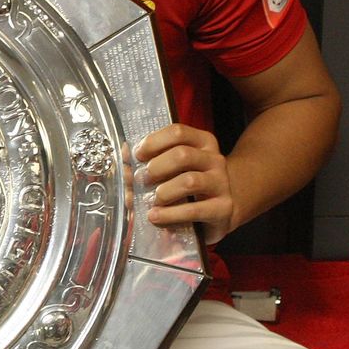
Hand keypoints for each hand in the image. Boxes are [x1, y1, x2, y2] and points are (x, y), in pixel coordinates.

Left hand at [134, 123, 233, 244]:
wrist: (220, 210)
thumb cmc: (188, 185)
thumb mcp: (173, 168)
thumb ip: (151, 161)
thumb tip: (124, 161)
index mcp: (202, 142)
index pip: (178, 132)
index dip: (153, 142)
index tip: (138, 155)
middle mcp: (214, 159)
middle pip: (182, 155)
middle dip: (156, 168)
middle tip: (142, 180)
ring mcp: (221, 183)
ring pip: (189, 181)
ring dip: (163, 192)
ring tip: (151, 200)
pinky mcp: (223, 208)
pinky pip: (195, 210)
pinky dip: (170, 214)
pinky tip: (155, 216)